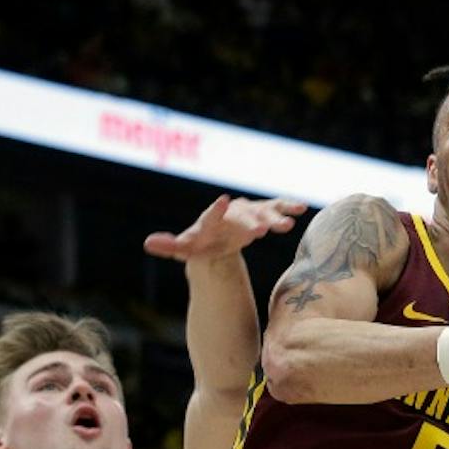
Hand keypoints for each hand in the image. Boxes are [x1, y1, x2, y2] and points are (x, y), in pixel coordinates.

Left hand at [143, 195, 306, 261]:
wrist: (220, 234)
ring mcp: (250, 212)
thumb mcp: (185, 247)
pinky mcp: (264, 213)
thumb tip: (147, 243)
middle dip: (252, 222)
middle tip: (262, 230)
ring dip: (275, 218)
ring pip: (263, 213)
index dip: (216, 210)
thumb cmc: (201, 242)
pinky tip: (301, 207)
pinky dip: (288, 206)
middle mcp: (232, 212)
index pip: (211, 216)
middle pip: (242, 217)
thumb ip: (169, 245)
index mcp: (211, 220)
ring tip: (288, 226)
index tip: (223, 200)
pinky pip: (277, 208)